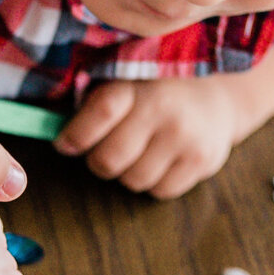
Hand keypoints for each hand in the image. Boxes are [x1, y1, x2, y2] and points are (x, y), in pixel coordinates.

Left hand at [56, 75, 251, 197]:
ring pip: (133, 180)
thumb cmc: (155, 94)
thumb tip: (56, 138)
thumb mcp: (126, 83)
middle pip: (109, 160)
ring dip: (128, 172)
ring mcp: (185, 136)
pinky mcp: (202, 160)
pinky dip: (155, 182)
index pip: (101, 112)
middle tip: (106, 151)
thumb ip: (93, 105)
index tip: (65, 143)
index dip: (77, 134)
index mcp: (137, 85)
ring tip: (140, 152)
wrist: (217, 99)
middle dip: (99, 161)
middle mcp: (163, 108)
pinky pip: (160, 191)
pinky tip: (162, 161)